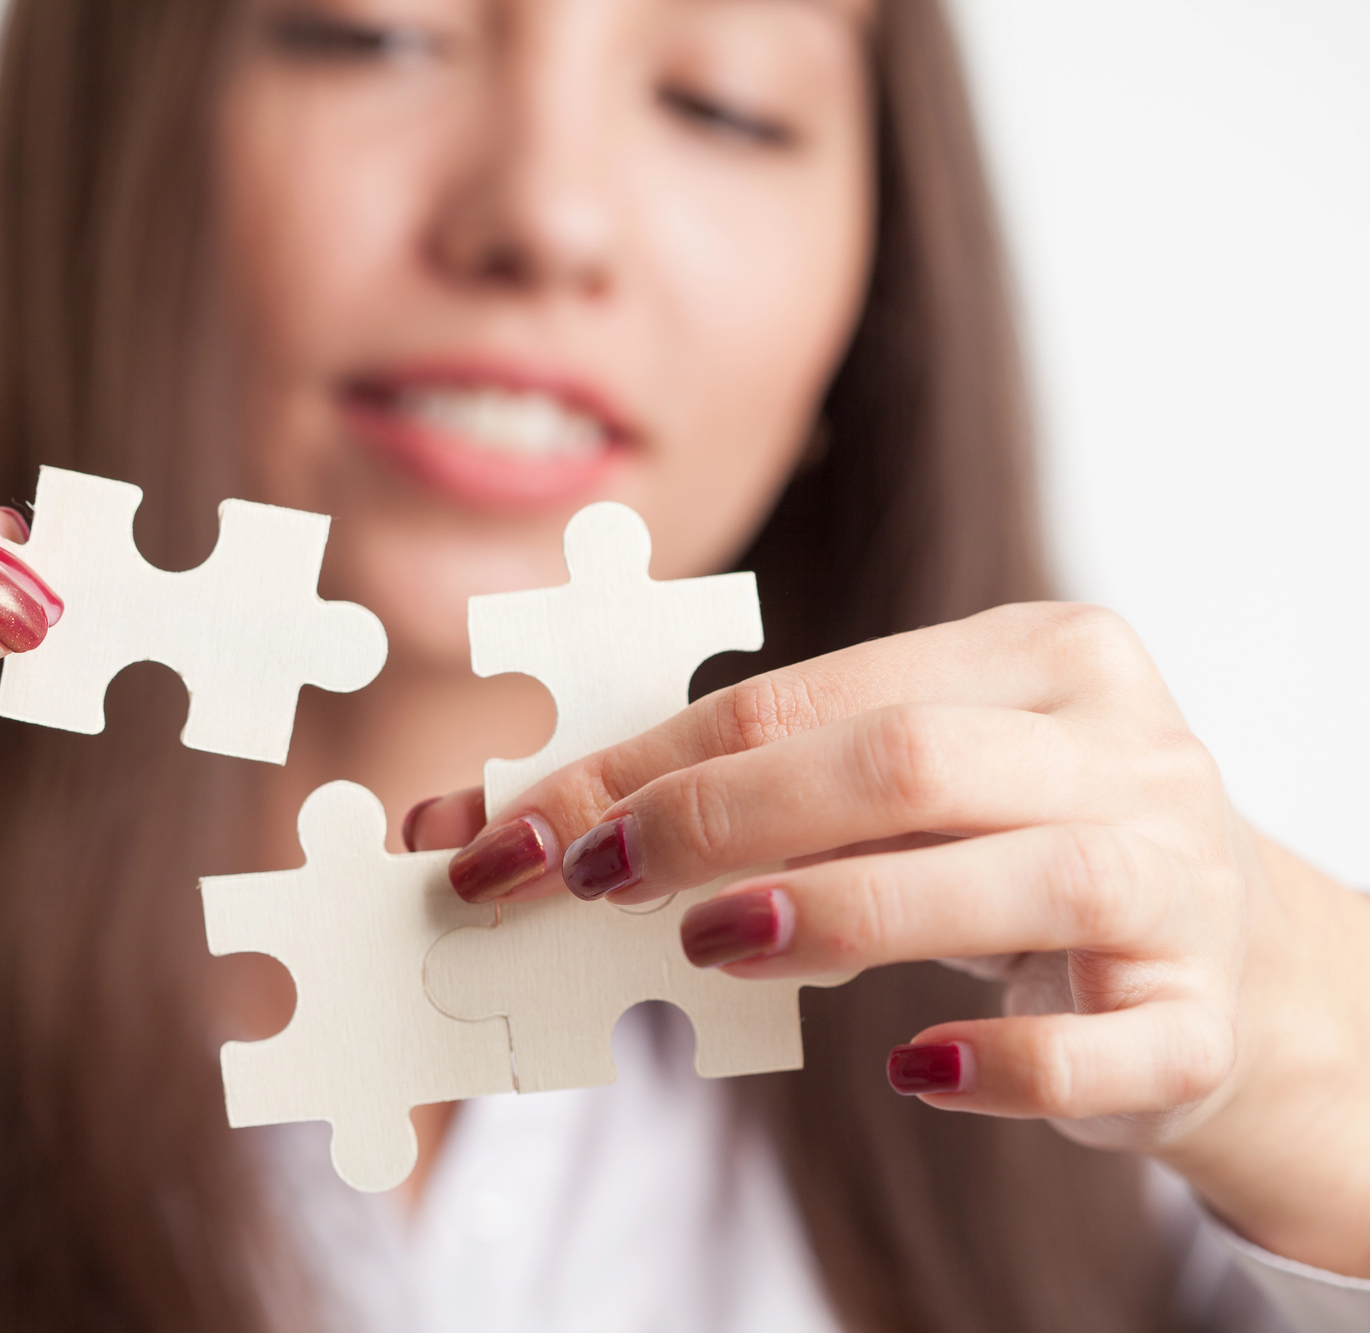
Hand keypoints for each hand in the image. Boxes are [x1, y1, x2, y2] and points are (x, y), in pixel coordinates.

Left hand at [414, 602, 1369, 1275]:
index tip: (521, 833)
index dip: (648, 764)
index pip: (807, 696)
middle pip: (904, 761)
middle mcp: (1126, 748)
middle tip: (592, 882)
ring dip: (835, 915)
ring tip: (707, 948)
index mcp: (1039, 652)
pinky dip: (1004, 1064)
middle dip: (720, 819)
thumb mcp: (895, 789)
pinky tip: (914, 1068)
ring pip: (1012, 880)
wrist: (1222, 956)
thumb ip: (746, 788)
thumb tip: (512, 824)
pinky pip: (1108, 1047)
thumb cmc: (1006, 849)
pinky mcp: (1202, 1020)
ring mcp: (1181, 881)